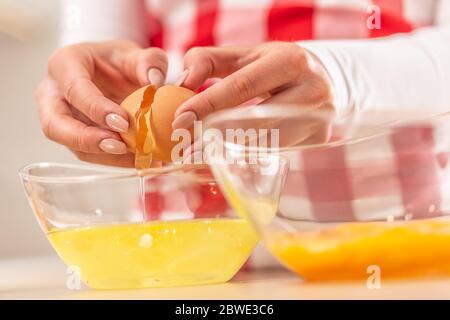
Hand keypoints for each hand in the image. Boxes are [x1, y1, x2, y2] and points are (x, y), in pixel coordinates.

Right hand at [36, 40, 167, 166]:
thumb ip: (149, 62)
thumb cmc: (119, 60)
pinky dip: (114, 160)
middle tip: (120, 147)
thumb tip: (155, 82)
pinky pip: (89, 154)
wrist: (114, 72)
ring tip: (137, 156)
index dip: (97, 109)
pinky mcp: (74, 137)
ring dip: (104, 155)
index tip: (123, 123)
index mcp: (65, 64)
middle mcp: (53, 94)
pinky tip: (140, 159)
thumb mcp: (135, 54)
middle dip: (87, 139)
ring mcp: (60, 119)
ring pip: (72, 145)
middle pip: (55, 125)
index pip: (74, 89)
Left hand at [172, 42, 334, 161]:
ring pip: (265, 143)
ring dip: (229, 152)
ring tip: (200, 157)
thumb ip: (207, 61)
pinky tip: (228, 159)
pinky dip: (249, 158)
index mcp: (290, 61)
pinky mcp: (318, 139)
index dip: (208, 104)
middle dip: (216, 136)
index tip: (180, 119)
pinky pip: (276, 153)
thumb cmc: (272, 66)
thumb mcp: (243, 55)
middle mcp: (311, 90)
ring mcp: (318, 118)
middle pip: (256, 121)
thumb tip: (181, 83)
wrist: (322, 78)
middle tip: (187, 148)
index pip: (242, 86)